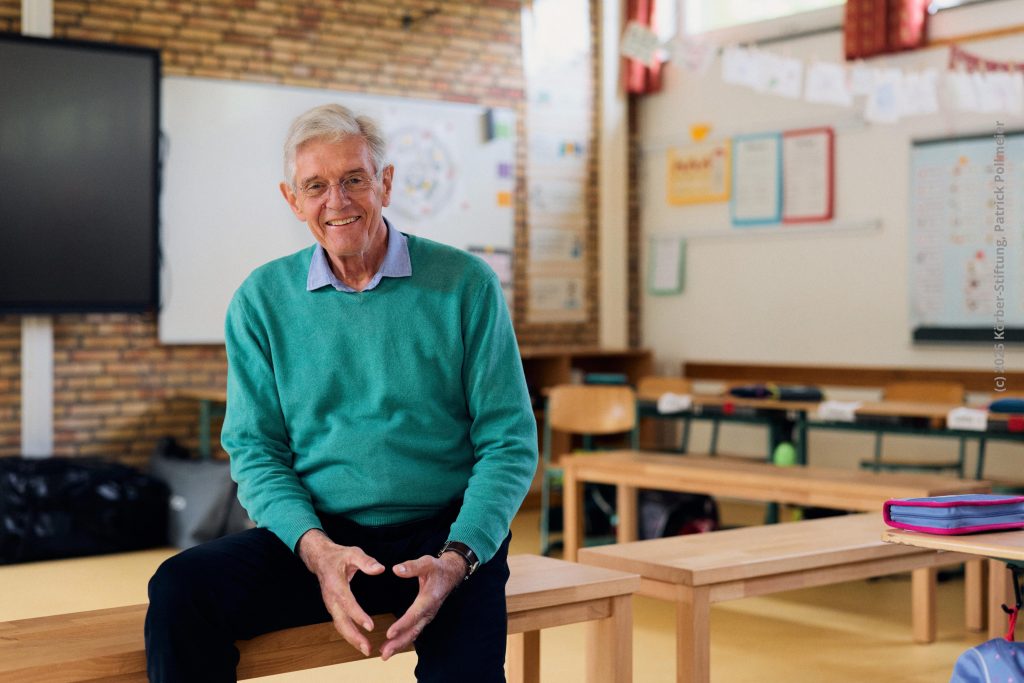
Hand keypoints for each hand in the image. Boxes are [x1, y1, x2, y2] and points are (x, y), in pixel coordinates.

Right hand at [296, 529, 384, 656]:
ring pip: (339, 626)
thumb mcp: (352, 553)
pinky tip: (360, 641)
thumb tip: (380, 569)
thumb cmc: (338, 556)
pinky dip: (349, 634)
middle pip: (340, 621)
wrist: (320, 559)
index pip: (347, 602)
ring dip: (352, 639)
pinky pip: (340, 623)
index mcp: (336, 584)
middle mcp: (331, 598)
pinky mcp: (333, 608)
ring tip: (366, 650)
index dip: (357, 615)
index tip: (370, 626)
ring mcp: (331, 605)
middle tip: (367, 649)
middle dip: (353, 636)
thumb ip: (366, 561)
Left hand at [379, 551, 466, 659]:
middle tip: (384, 654)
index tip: (389, 633)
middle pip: (413, 630)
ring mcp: (427, 616)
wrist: (451, 574)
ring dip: (399, 645)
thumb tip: (395, 569)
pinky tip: (392, 645)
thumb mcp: (427, 563)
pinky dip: (403, 640)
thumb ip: (412, 567)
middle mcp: (429, 611)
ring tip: (384, 654)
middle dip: (398, 643)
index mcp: (429, 598)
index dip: (402, 624)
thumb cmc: (437, 568)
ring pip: (413, 634)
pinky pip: (414, 631)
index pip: (414, 614)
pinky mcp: (424, 617)